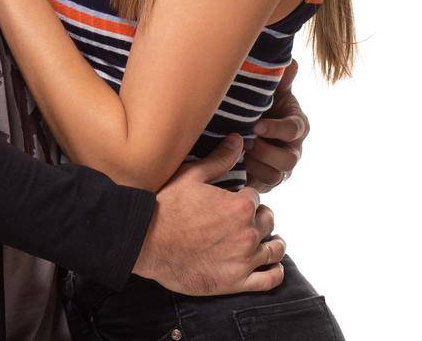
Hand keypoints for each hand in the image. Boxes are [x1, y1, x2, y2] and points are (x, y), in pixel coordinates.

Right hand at [131, 133, 286, 295]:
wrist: (146, 242)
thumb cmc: (166, 206)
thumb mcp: (191, 176)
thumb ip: (220, 159)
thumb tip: (239, 139)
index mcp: (240, 205)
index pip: (256, 198)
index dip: (245, 198)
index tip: (235, 202)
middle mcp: (248, 232)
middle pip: (268, 221)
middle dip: (259, 218)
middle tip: (246, 221)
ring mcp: (244, 259)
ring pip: (274, 249)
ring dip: (273, 243)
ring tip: (269, 241)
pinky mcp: (237, 282)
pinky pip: (269, 280)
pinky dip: (276, 273)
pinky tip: (274, 268)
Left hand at [244, 59, 309, 192]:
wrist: (246, 126)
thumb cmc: (262, 106)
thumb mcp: (272, 91)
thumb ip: (281, 79)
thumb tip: (291, 63)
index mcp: (297, 126)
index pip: (294, 129)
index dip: (277, 129)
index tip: (257, 125)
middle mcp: (293, 150)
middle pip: (288, 160)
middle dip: (266, 152)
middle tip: (245, 143)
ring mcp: (280, 169)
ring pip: (275, 176)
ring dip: (256, 166)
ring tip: (236, 155)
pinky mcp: (265, 182)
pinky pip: (260, 187)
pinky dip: (246, 180)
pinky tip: (231, 168)